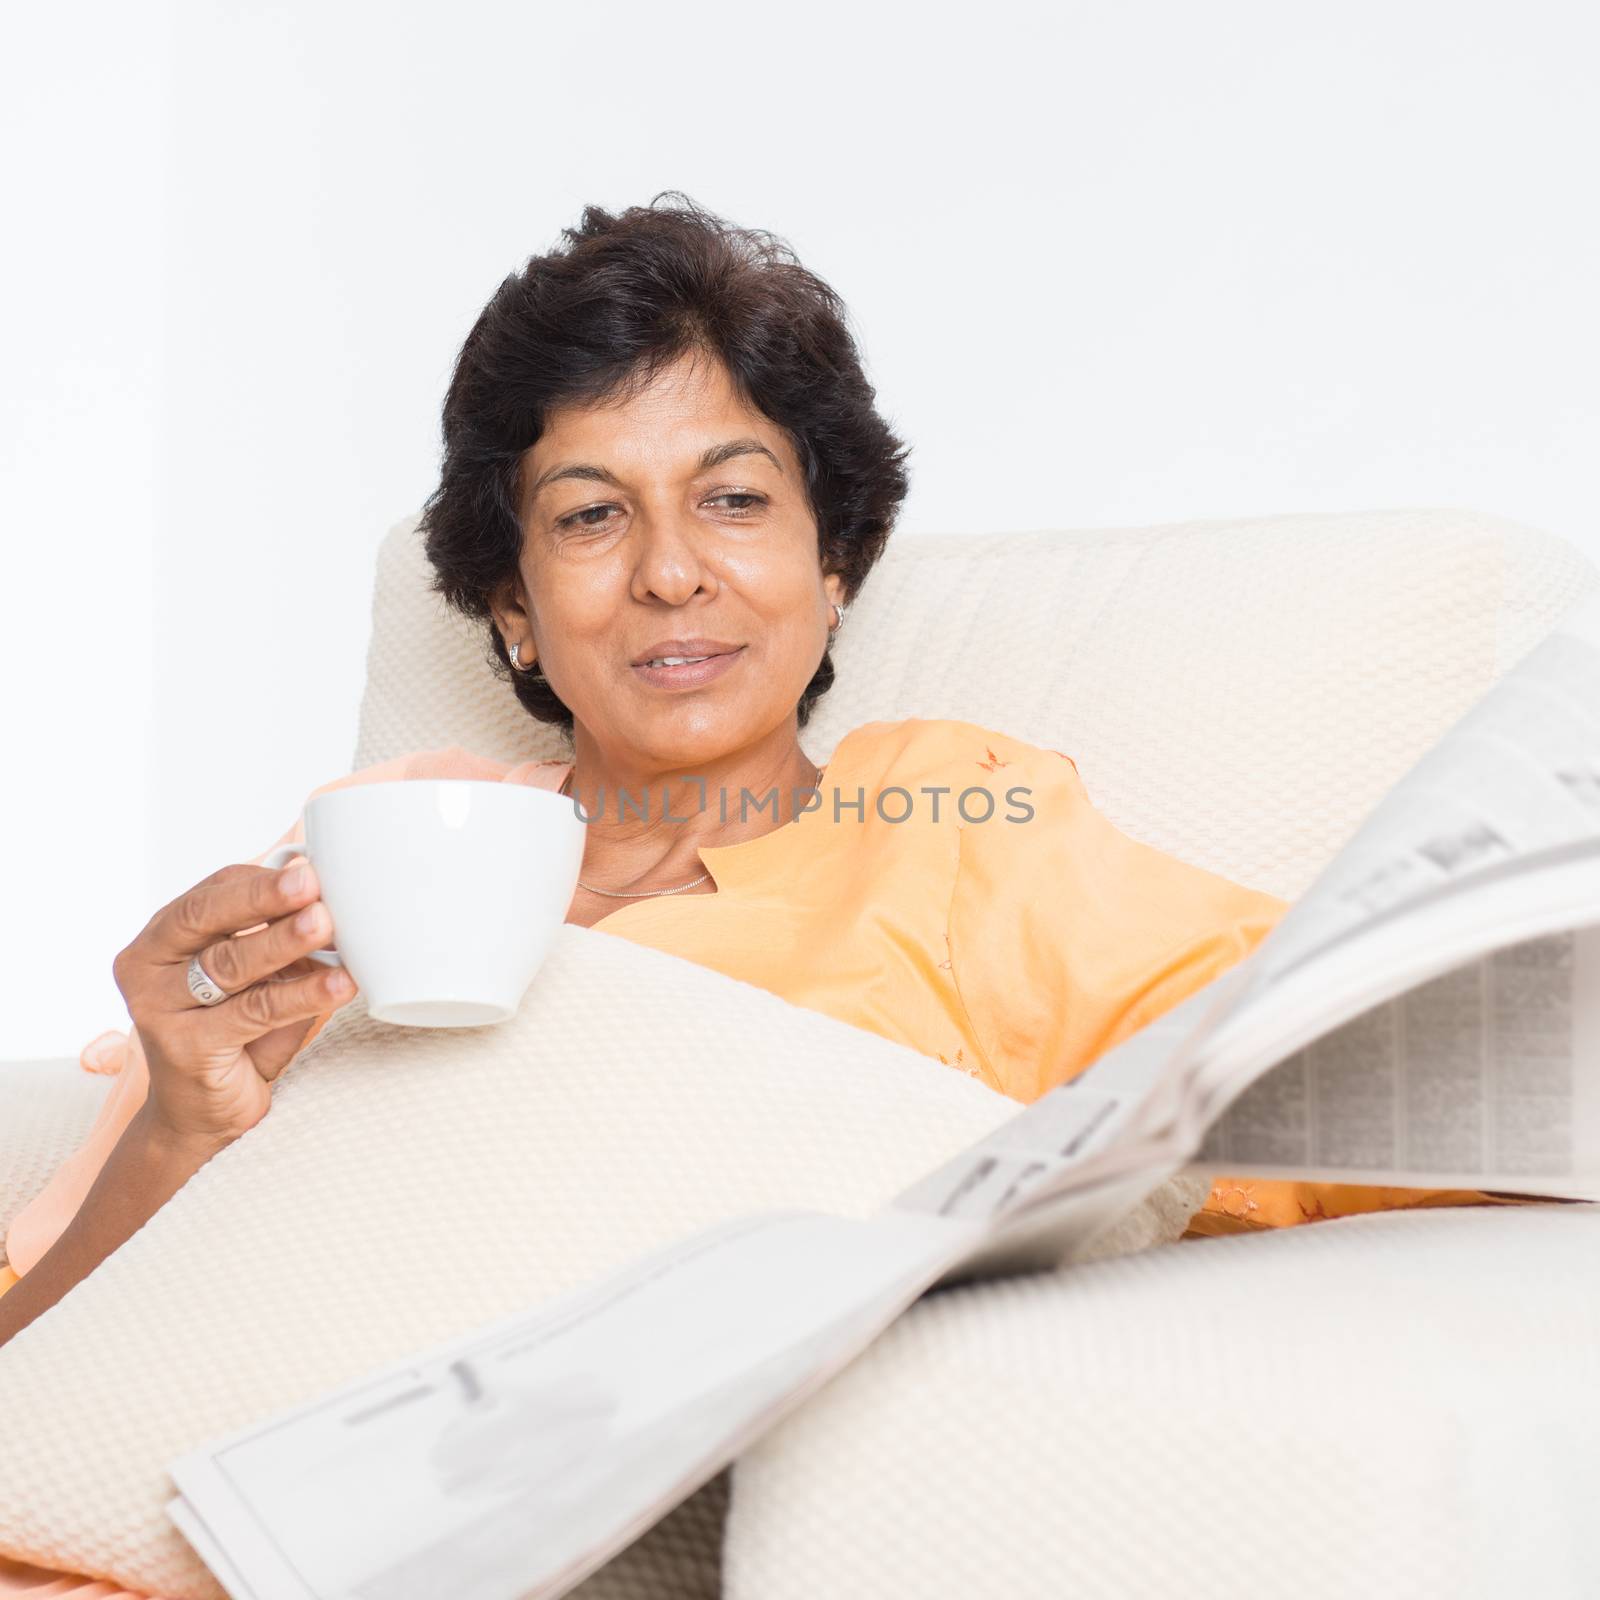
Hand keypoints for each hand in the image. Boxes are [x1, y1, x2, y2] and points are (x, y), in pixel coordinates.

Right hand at [112, 860, 359, 1154]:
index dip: (259, 879)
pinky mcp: (185, 1048)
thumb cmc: (236, 1033)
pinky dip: (301, 995)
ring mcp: (158, 1010)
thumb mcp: (257, 978)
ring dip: (284, 941)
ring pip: (230, 964)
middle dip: (263, 897)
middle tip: (310, 882)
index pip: (210, 893)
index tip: (309, 867)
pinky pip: (253, 1012)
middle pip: (207, 918)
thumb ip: (280, 940)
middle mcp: (147, 968)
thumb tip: (333, 900)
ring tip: (326, 924)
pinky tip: (339, 984)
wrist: (205, 1115)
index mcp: (161, 938)